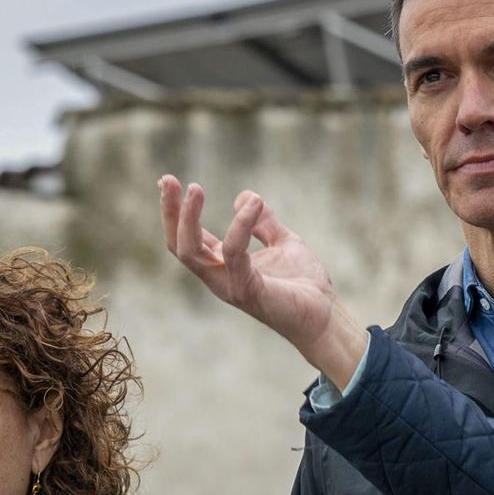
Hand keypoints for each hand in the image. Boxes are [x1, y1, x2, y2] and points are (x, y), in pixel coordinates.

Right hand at [159, 176, 366, 385]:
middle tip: (168, 180)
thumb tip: (245, 196)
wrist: (325, 315)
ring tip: (195, 188)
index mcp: (223, 264)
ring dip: (188, 218)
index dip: (175, 210)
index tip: (168, 180)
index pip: (188, 237)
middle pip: (179, 245)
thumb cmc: (303, 284)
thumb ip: (264, 222)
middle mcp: (219, 276)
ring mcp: (229, 285)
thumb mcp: (283, 242)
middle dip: (170, 212)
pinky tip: (254, 204)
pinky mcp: (247, 289)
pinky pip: (234, 253)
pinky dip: (241, 226)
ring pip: (191, 252)